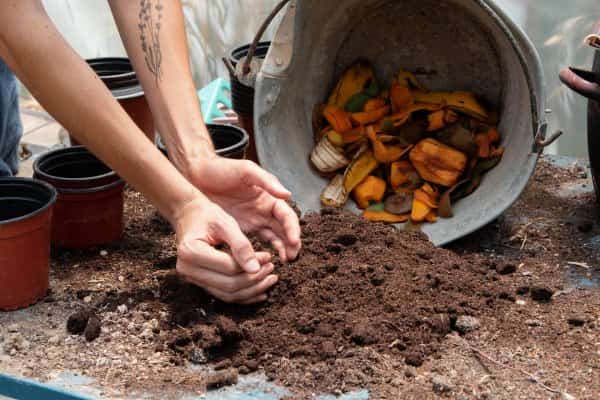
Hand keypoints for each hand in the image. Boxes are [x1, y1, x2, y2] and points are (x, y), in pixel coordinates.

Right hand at [174, 194, 278, 303]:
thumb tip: (256, 269)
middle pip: (229, 285)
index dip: (253, 265)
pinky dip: (243, 296)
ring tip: (270, 279)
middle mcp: (187, 269)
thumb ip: (241, 245)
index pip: (229, 267)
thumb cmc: (207, 215)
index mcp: (191, 252)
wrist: (188, 216)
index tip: (269, 257)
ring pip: (227, 294)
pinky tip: (260, 292)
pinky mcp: (200, 282)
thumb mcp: (225, 223)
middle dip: (254, 280)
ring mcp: (192, 278)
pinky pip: (224, 295)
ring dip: (252, 290)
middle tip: (271, 268)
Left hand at [185, 157, 301, 261]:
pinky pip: (257, 242)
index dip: (293, 228)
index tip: (294, 241)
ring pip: (275, 237)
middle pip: (284, 229)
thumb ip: (267, 181)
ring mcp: (254, 220)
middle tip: (292, 256)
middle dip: (291, 242)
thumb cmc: (222, 169)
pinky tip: (267, 260)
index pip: (287, 215)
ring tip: (285, 261)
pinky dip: (265, 251)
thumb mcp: (246, 170)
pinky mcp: (242, 228)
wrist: (197, 174)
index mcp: (269, 197)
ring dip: (282, 248)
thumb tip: (288, 194)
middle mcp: (265, 210)